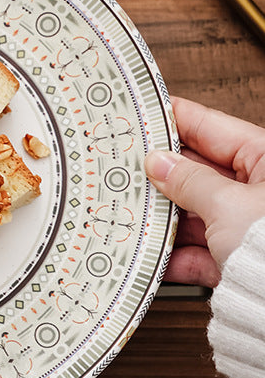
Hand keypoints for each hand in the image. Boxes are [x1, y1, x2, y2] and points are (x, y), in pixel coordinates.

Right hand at [145, 96, 264, 286]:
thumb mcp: (227, 205)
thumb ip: (188, 180)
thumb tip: (159, 162)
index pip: (211, 127)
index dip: (174, 120)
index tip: (141, 115)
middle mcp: (260, 191)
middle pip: (200, 172)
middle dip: (162, 174)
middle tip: (126, 166)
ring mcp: (249, 227)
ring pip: (196, 213)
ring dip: (164, 218)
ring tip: (132, 212)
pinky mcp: (241, 262)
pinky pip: (202, 252)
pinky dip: (176, 256)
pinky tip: (151, 256)